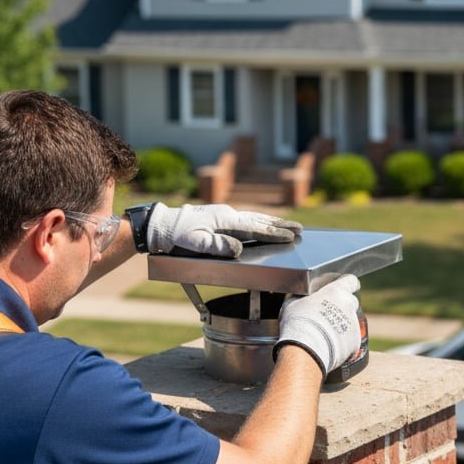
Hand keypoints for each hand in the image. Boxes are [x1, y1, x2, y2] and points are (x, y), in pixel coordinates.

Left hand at [146, 204, 302, 257]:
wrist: (163, 224)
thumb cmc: (177, 236)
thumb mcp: (194, 243)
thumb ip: (216, 246)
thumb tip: (238, 249)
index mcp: (225, 220)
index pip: (255, 228)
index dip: (274, 233)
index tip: (291, 236)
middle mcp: (228, 214)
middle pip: (259, 220)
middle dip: (280, 225)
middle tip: (300, 229)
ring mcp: (225, 215)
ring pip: (254, 218)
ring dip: (271, 222)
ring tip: (288, 226)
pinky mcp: (221, 217)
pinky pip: (246, 220)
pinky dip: (259, 222)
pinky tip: (262, 225)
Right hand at [274, 275, 361, 376]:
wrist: (307, 350)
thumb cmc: (299, 322)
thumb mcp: (292, 303)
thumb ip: (301, 297)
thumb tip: (298, 298)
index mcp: (336, 291)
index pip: (350, 281)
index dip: (347, 283)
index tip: (344, 285)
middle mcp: (348, 305)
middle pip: (351, 301)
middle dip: (342, 305)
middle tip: (328, 312)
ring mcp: (354, 323)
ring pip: (350, 320)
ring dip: (341, 323)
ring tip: (326, 332)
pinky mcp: (355, 341)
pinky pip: (350, 338)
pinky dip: (343, 340)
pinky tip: (330, 344)